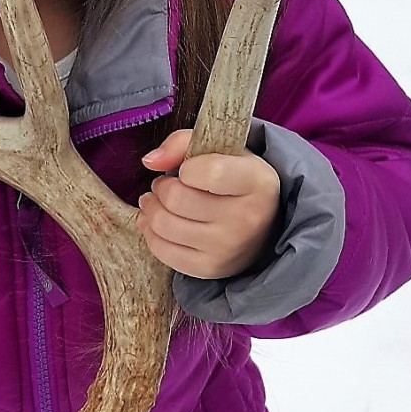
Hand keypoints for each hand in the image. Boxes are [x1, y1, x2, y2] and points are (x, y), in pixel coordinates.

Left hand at [136, 128, 279, 278]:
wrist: (260, 224)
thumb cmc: (234, 179)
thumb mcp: (221, 150)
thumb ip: (182, 143)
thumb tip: (150, 161)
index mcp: (256, 182)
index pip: (210, 172)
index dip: (187, 167)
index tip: (187, 169)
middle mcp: (246, 219)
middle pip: (177, 199)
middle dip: (161, 187)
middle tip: (165, 184)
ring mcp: (228, 248)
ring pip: (163, 223)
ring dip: (151, 207)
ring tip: (157, 200)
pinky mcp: (209, 268)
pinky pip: (161, 250)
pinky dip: (151, 232)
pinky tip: (158, 221)